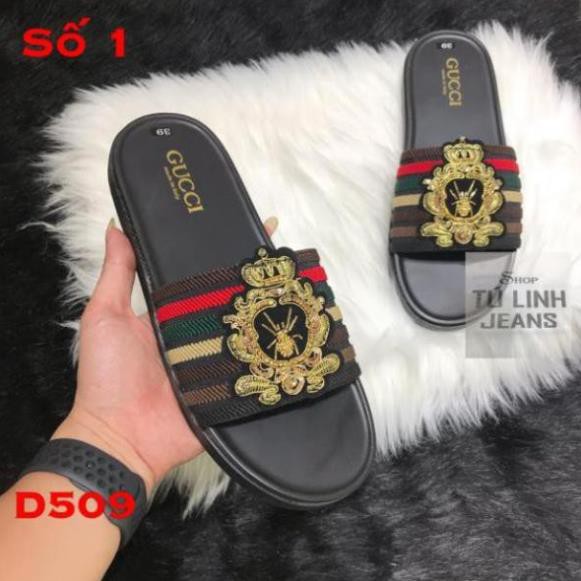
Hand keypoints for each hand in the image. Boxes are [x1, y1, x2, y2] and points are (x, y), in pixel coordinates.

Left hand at [54, 217, 277, 495]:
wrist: (120, 437)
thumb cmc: (107, 377)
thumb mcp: (105, 316)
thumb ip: (116, 273)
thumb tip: (117, 225)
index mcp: (174, 312)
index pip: (202, 274)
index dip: (221, 252)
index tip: (242, 226)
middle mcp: (200, 331)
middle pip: (232, 298)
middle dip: (256, 277)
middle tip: (283, 252)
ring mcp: (218, 357)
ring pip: (250, 327)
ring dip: (271, 308)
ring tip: (297, 281)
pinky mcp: (231, 385)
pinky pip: (257, 363)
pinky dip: (276, 348)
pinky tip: (299, 328)